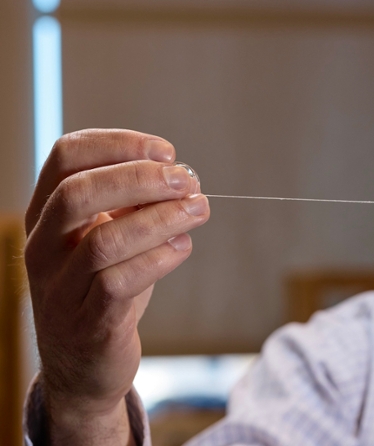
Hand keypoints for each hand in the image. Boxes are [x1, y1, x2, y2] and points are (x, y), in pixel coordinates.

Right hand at [24, 129, 210, 444]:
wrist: (84, 364)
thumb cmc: (103, 287)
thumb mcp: (112, 235)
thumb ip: (133, 203)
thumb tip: (177, 173)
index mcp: (46, 213)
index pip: (66, 156)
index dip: (119, 144)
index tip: (166, 151)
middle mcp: (43, 248)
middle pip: (78, 194)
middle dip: (140, 179)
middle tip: (186, 180)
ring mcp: (60, 288)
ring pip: (104, 242)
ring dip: (161, 219)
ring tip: (198, 210)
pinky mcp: (88, 324)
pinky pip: (120, 284)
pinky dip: (160, 259)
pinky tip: (182, 247)